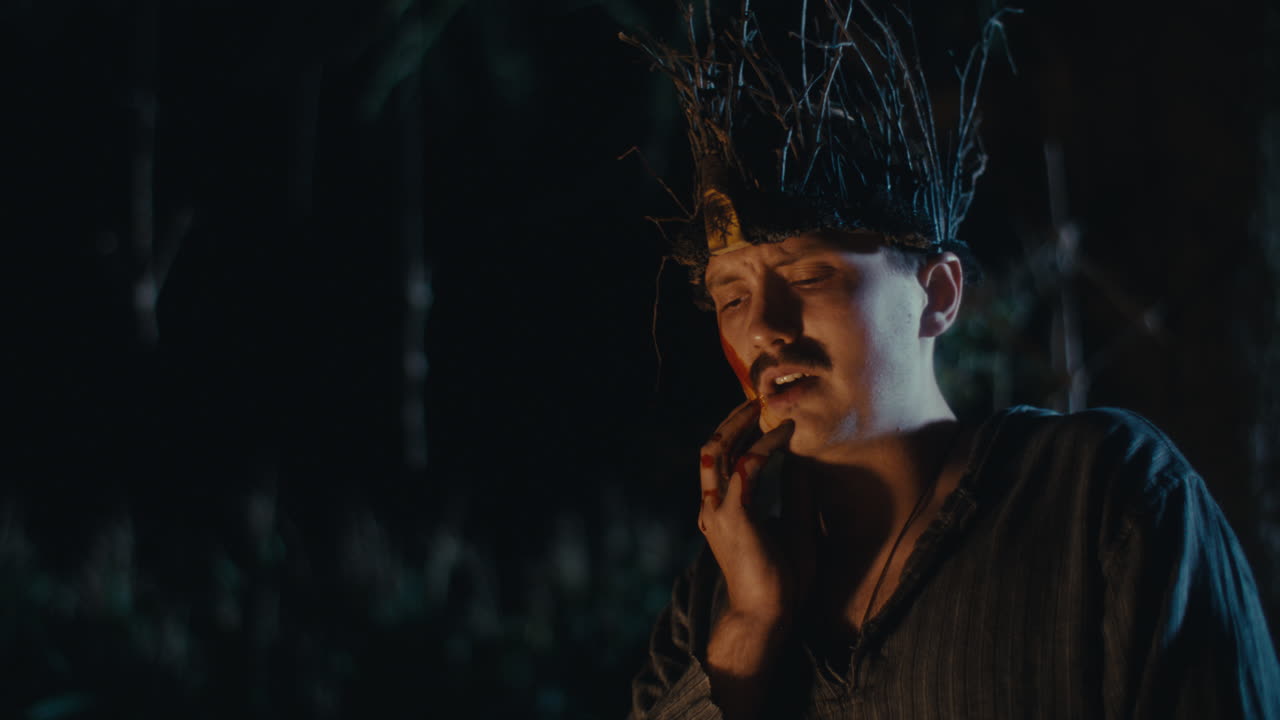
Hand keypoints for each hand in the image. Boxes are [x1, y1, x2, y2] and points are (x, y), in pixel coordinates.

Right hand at [698, 400, 814, 623]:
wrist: (767, 615)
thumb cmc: (781, 580)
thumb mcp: (794, 526)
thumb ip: (794, 493)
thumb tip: (798, 460)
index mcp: (721, 512)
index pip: (719, 462)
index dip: (736, 435)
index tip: (759, 417)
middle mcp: (713, 507)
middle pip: (711, 449)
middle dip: (731, 421)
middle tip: (755, 401)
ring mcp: (719, 511)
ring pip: (719, 451)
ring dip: (741, 425)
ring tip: (763, 408)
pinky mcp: (735, 517)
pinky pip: (748, 468)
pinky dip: (766, 446)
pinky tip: (785, 435)